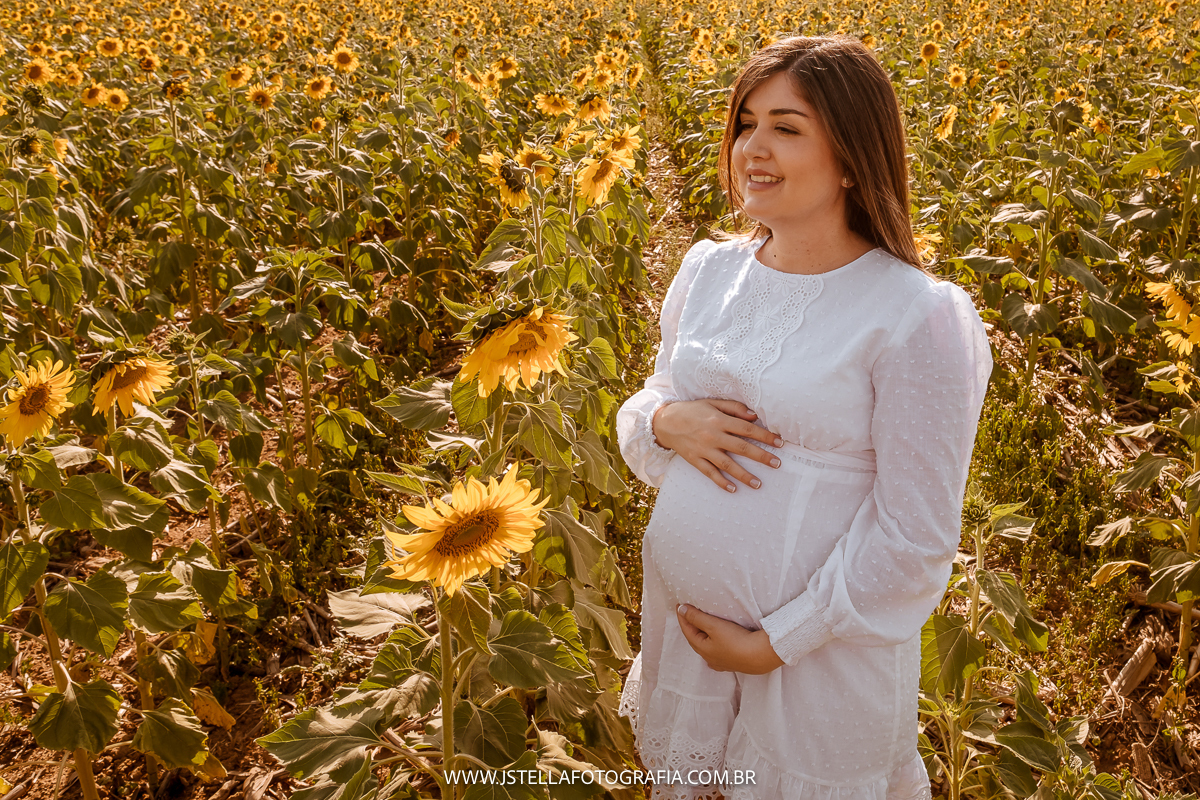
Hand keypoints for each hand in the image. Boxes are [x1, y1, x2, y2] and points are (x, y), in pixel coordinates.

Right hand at [652, 399, 782, 492]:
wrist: (664, 421)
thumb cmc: (692, 411)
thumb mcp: (712, 403)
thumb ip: (734, 408)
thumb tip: (754, 416)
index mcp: (719, 420)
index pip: (747, 429)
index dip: (765, 436)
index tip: (780, 443)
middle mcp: (713, 435)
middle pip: (741, 447)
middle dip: (761, 456)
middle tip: (777, 464)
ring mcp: (703, 449)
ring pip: (727, 464)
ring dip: (744, 475)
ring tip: (758, 484)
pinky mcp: (694, 459)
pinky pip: (709, 473)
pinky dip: (721, 481)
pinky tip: (732, 489)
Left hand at [676, 604, 785, 673]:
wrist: (761, 655)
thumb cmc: (736, 640)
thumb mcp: (713, 626)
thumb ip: (696, 617)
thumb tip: (681, 610)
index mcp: (702, 649)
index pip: (687, 630)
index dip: (683, 617)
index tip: (679, 605)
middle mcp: (709, 658)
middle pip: (696, 639)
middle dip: (690, 626)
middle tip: (687, 613)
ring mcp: (721, 662)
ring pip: (706, 646)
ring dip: (702, 634)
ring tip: (701, 624)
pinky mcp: (733, 662)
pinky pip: (717, 652)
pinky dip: (713, 643)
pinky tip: (715, 645)